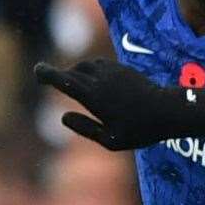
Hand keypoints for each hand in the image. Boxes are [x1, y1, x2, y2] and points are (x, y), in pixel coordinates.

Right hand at [34, 59, 204, 149]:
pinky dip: (89, 70)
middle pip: (71, 72)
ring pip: (85, 65)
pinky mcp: (122, 68)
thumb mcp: (111, 140)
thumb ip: (85, 129)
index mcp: (94, 97)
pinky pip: (98, 64)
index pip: (64, 80)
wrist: (168, 110)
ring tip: (70, 83)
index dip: (48, 74)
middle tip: (47, 79)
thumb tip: (63, 117)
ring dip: (74, 72)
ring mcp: (112, 71)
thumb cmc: (140, 131)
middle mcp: (100, 80)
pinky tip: (91, 81)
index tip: (37, 71)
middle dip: (58, 75)